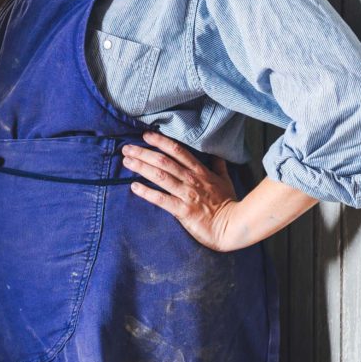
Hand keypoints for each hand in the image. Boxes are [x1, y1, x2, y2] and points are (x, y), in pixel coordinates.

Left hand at [122, 131, 238, 250]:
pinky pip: (161, 199)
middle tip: (127, 148)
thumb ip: (218, 165)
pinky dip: (147, 192)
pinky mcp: (183, 210)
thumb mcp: (224, 179)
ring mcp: (187, 194)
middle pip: (164, 161)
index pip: (177, 151)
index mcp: (200, 171)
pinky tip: (134, 187)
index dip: (160, 141)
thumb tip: (216, 154)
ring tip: (126, 162)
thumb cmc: (228, 203)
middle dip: (144, 153)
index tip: (146, 135)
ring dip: (142, 167)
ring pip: (160, 176)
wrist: (233, 226)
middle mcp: (191, 179)